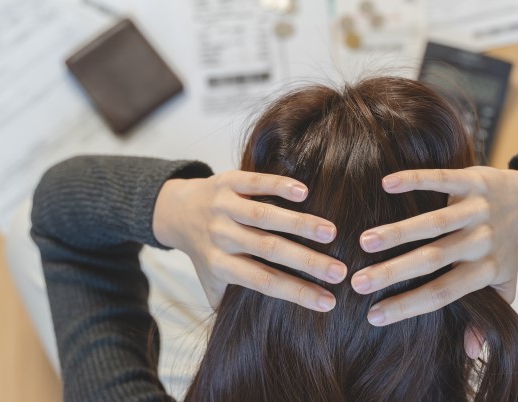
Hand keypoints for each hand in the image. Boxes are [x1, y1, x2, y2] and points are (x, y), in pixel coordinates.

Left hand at [153, 171, 345, 310]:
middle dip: (307, 261)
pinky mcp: (227, 181)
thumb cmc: (206, 251)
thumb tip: (261, 334)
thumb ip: (231, 304)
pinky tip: (304, 193)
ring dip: (300, 224)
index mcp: (220, 265)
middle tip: (341, 272)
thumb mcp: (211, 282)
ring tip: (332, 233)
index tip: (329, 301)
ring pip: (264, 216)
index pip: (263, 281)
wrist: (176, 210)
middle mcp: (221, 236)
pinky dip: (278, 186)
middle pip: (269, 249)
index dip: (296, 292)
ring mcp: (224, 207)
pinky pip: (255, 183)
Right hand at [351, 166, 517, 327]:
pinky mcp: (474, 181)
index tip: (373, 316)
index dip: (408, 306)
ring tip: (364, 241)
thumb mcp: (503, 286)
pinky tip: (386, 184)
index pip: (442, 293)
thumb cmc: (507, 248)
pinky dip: (415, 180)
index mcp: (484, 271)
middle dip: (393, 272)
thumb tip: (468, 352)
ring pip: (435, 222)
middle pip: (433, 260)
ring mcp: (478, 210)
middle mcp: (481, 241)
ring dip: (398, 232)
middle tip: (357, 282)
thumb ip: (485, 317)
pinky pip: (442, 180)